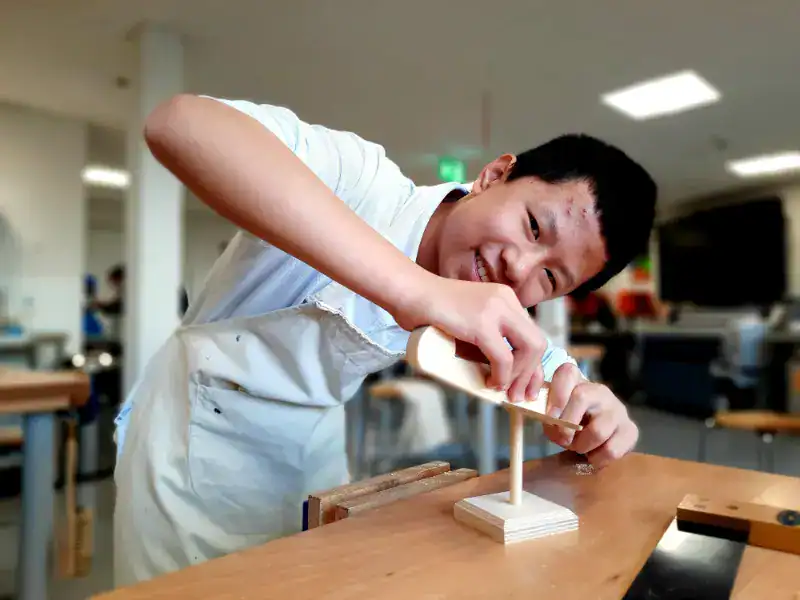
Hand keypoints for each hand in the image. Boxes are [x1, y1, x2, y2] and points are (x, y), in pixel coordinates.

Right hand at [396, 276, 546, 402]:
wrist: (408, 291)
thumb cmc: (428, 309)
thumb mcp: (467, 319)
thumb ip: (483, 336)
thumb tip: (496, 371)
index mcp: (505, 298)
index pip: (533, 334)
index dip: (532, 364)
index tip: (524, 384)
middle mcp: (506, 300)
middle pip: (538, 342)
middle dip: (532, 374)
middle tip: (519, 395)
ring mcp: (496, 309)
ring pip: (530, 349)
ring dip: (520, 377)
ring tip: (505, 392)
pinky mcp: (481, 323)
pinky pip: (505, 357)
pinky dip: (503, 376)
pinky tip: (492, 383)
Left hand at [543, 363, 637, 468]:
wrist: (595, 439)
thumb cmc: (568, 422)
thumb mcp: (553, 416)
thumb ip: (548, 416)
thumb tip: (552, 423)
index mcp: (577, 381)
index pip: (567, 372)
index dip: (556, 394)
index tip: (550, 416)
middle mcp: (599, 391)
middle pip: (581, 397)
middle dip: (566, 426)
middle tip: (563, 440)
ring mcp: (618, 409)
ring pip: (598, 430)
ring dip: (582, 446)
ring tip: (579, 448)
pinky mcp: (631, 430)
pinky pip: (612, 450)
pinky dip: (597, 459)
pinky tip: (593, 456)